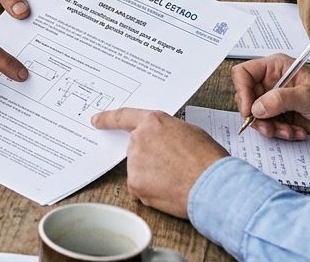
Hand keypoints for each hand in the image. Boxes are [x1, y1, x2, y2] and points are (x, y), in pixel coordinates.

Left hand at [91, 109, 227, 218]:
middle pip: (137, 150)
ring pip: (139, 170)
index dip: (108, 119)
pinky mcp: (135, 184)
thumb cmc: (208, 159)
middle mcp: (139, 139)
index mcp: (154, 122)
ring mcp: (135, 162)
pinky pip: (140, 188)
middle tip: (174, 167)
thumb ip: (167, 133)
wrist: (213, 185)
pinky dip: (152, 191)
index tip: (96, 121)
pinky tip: (170, 190)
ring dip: (152, 176)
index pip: (124, 117)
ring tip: (177, 178)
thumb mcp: (190, 133)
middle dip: (151, 159)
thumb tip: (163, 142)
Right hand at [231, 54, 309, 140]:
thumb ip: (280, 100)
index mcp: (276, 67)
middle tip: (268, 127)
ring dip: (270, 128)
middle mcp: (273, 82)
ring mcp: (276, 101)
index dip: (243, 91)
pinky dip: (279, 133)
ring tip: (288, 132)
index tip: (250, 110)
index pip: (244, 74)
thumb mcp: (308, 96)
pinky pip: (268, 126)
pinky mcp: (282, 116)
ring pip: (256, 116)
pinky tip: (297, 133)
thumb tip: (256, 108)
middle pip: (246, 98)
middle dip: (256, 116)